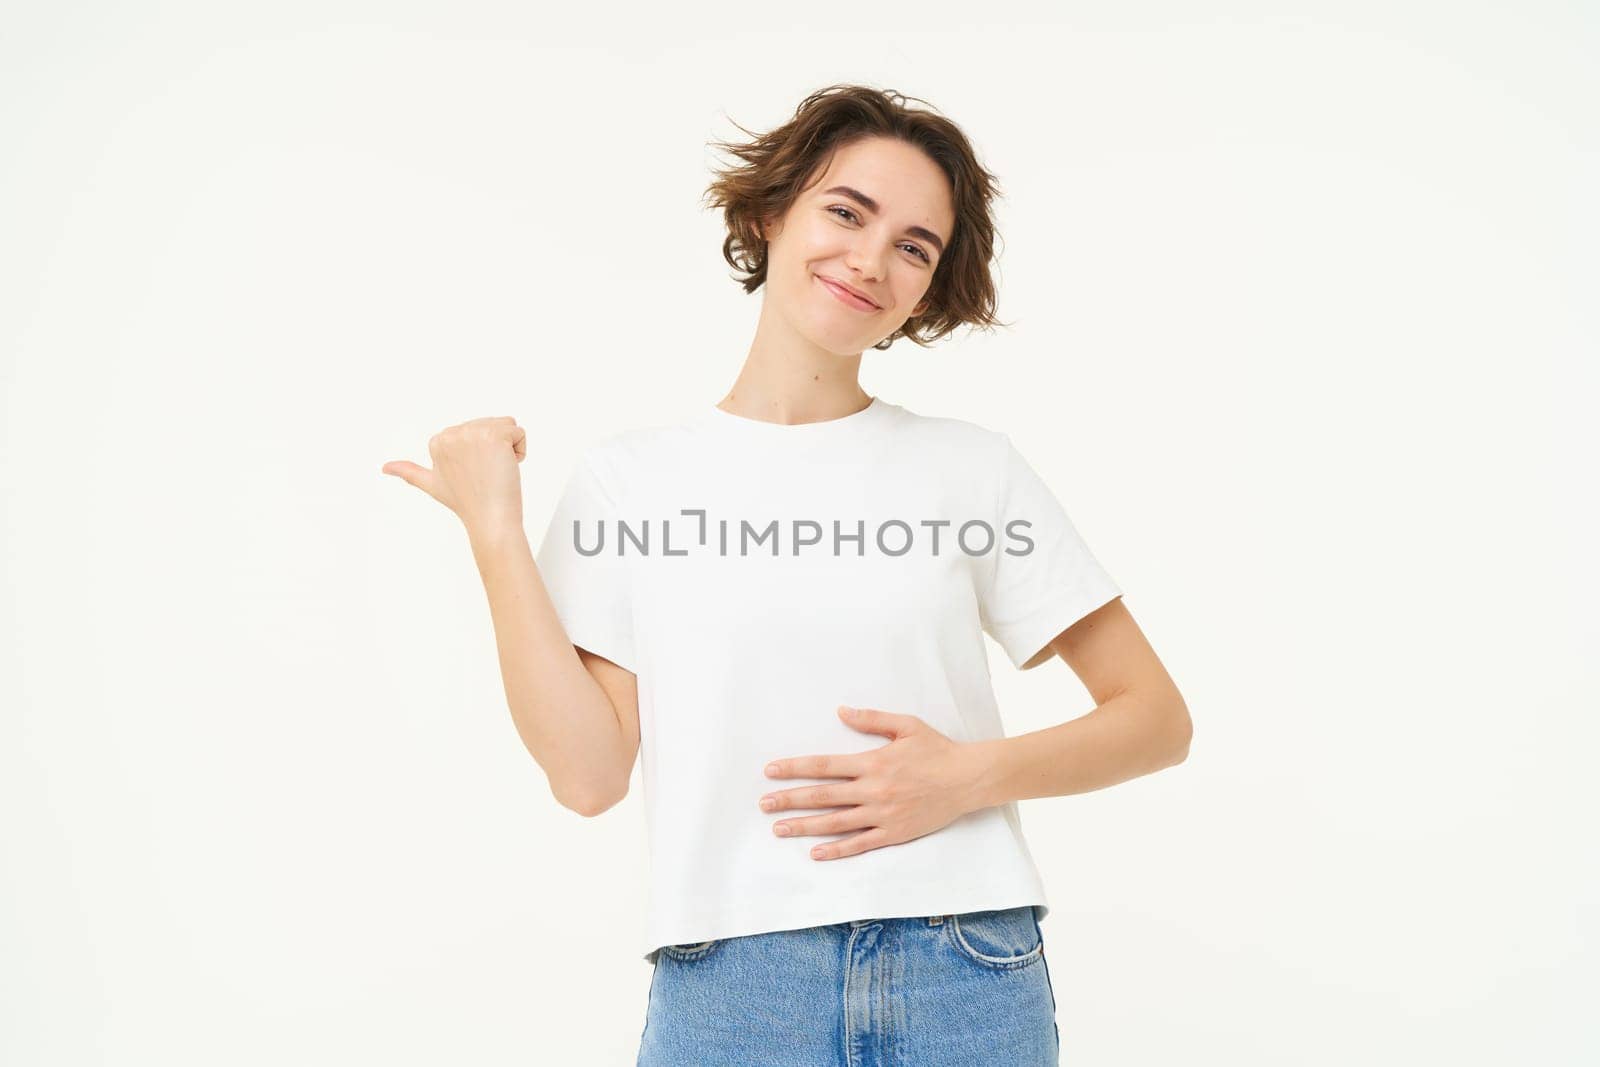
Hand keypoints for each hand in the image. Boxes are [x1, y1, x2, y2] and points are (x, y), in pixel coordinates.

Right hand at [382, 416, 526, 539]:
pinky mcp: (495, 436)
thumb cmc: (466, 503)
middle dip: (496, 449)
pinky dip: (520, 450)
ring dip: (509, 449)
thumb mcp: (432, 484)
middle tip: (486, 474)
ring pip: (506, 426)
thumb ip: (409, 472)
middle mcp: (452, 433)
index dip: (480, 452)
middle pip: (491, 425)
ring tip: (495, 471)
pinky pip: (518, 431)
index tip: (472, 473)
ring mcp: (473, 433)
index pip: (474, 430)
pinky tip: (507, 468)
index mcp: (438, 440)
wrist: (489, 519)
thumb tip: (385, 468)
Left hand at [757, 706, 991, 860]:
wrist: (968, 779)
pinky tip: (816, 852)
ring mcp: (882, 815)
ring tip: (779, 829)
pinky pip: (860, 844)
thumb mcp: (906, 725)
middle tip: (763, 805)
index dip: (795, 768)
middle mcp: (873, 790)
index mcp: (872, 762)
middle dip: (789, 800)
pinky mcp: (894, 833)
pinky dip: (837, 850)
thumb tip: (841, 712)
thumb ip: (871, 720)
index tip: (771, 772)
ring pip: (836, 823)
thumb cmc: (937, 749)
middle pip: (822, 796)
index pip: (824, 766)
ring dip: (805, 826)